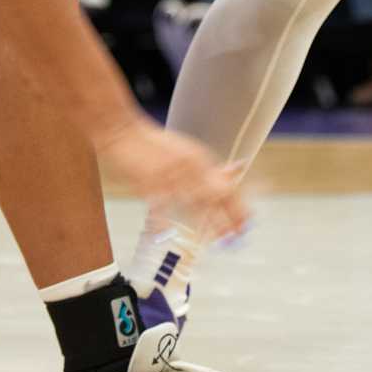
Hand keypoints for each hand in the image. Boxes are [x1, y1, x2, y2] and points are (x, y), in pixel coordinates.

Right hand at [99, 116, 248, 243]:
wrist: (123, 132)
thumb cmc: (154, 144)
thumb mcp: (187, 151)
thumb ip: (208, 166)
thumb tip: (236, 169)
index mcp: (198, 158)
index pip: (224, 182)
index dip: (238, 203)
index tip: (247, 220)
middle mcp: (188, 167)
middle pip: (213, 195)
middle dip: (228, 217)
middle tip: (237, 236)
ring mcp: (168, 176)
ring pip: (191, 203)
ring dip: (206, 222)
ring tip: (218, 239)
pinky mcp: (147, 184)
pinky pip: (159, 206)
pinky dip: (165, 221)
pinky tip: (170, 234)